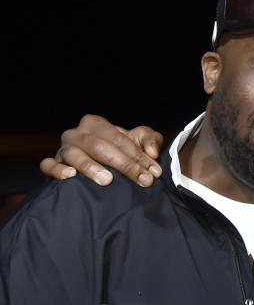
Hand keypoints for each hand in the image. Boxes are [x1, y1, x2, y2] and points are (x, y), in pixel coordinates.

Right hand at [39, 114, 164, 186]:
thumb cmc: (120, 150)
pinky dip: (57, 170)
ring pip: (74, 155)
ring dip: (91, 167)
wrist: (101, 165)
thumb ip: (151, 140)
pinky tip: (70, 176)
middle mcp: (76, 134)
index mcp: (96, 124)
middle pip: (100, 147)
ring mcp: (63, 149)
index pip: (119, 139)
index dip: (138, 156)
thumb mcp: (138, 141)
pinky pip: (48, 165)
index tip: (154, 172)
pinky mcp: (52, 164)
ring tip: (107, 180)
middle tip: (143, 180)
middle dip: (124, 164)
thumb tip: (152, 152)